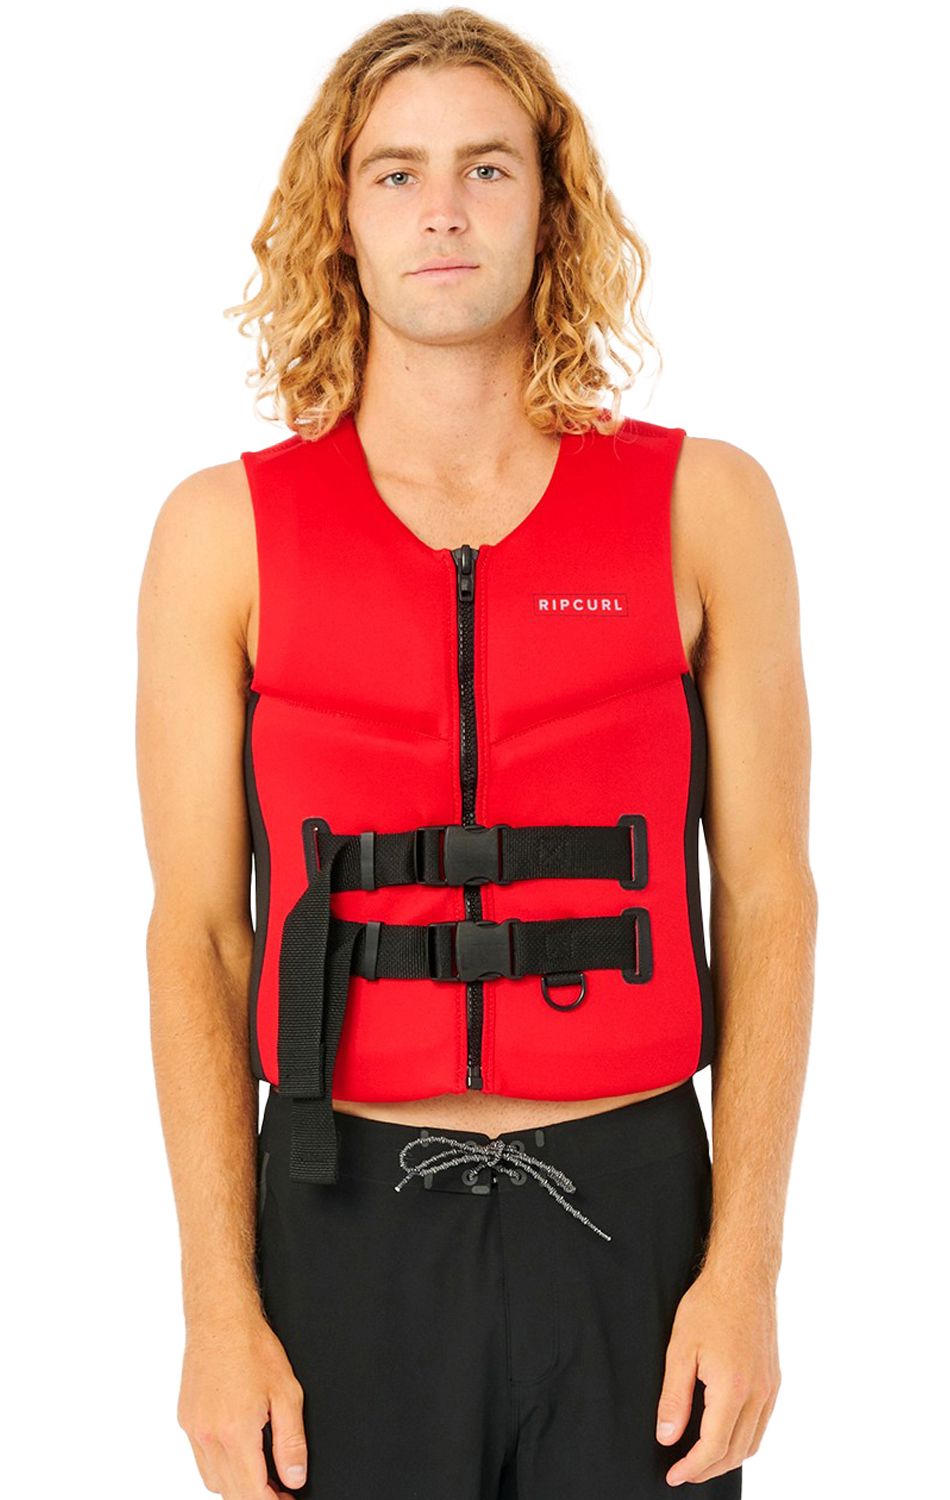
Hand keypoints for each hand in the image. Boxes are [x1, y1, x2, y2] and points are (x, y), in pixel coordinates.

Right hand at [178, 1310, 307, 1496]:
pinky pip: (201, 1460)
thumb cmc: (253, 1347)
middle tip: (281, 1490)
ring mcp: (193, 1429)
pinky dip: (220, 1467)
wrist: (220, 1318)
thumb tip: (294, 1477)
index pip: (251, 1494)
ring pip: (213, 1481)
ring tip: (262, 1474)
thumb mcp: (287, 1393)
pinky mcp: (186, 1420)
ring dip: (237, 1486)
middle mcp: (208, 1436)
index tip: (287, 1499)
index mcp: (235, 1433)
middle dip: (257, 1497)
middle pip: (230, 1493)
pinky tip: (239, 1453)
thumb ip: (291, 1442)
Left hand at [655, 1265, 780, 1485]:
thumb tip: (667, 1437)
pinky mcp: (773, 1380)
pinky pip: (762, 1424)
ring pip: (752, 1443)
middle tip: (683, 1472)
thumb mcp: (681, 1349)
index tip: (674, 1475)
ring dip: (727, 1458)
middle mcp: (758, 1394)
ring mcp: (770, 1388)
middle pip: (735, 1452)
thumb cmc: (710, 1306)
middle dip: (708, 1469)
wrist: (743, 1277)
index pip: (713, 1447)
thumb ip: (674, 1397)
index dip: (692, 1468)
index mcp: (733, 1389)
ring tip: (700, 1459)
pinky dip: (743, 1440)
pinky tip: (725, 1434)